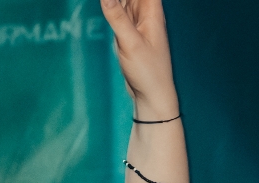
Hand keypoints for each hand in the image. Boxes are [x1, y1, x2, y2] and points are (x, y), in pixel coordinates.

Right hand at [99, 0, 178, 117]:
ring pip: (124, 0)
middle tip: (108, 0)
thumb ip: (117, 16)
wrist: (152, 96)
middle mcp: (146, 13)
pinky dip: (112, 4)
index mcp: (153, 12)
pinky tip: (105, 3)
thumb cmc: (149, 72)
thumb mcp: (131, 43)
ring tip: (105, 2)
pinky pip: (118, 10)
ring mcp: (137, 22)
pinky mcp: (128, 32)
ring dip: (115, 0)